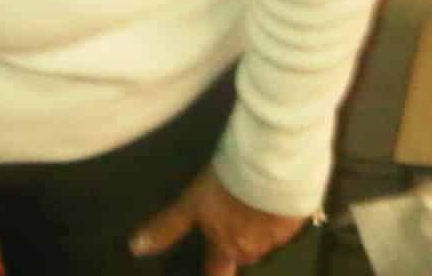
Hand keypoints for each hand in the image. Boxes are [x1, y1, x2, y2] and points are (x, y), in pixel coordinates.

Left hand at [130, 167, 304, 273]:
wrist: (269, 165)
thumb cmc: (224, 185)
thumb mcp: (190, 203)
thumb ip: (168, 227)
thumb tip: (136, 248)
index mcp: (227, 247)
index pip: (217, 273)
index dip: (213, 273)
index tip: (212, 270)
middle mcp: (252, 250)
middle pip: (242, 255)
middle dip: (236, 244)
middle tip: (230, 221)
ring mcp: (277, 237)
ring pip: (263, 239)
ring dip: (256, 226)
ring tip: (249, 201)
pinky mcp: (296, 220)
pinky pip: (284, 223)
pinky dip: (276, 212)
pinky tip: (269, 194)